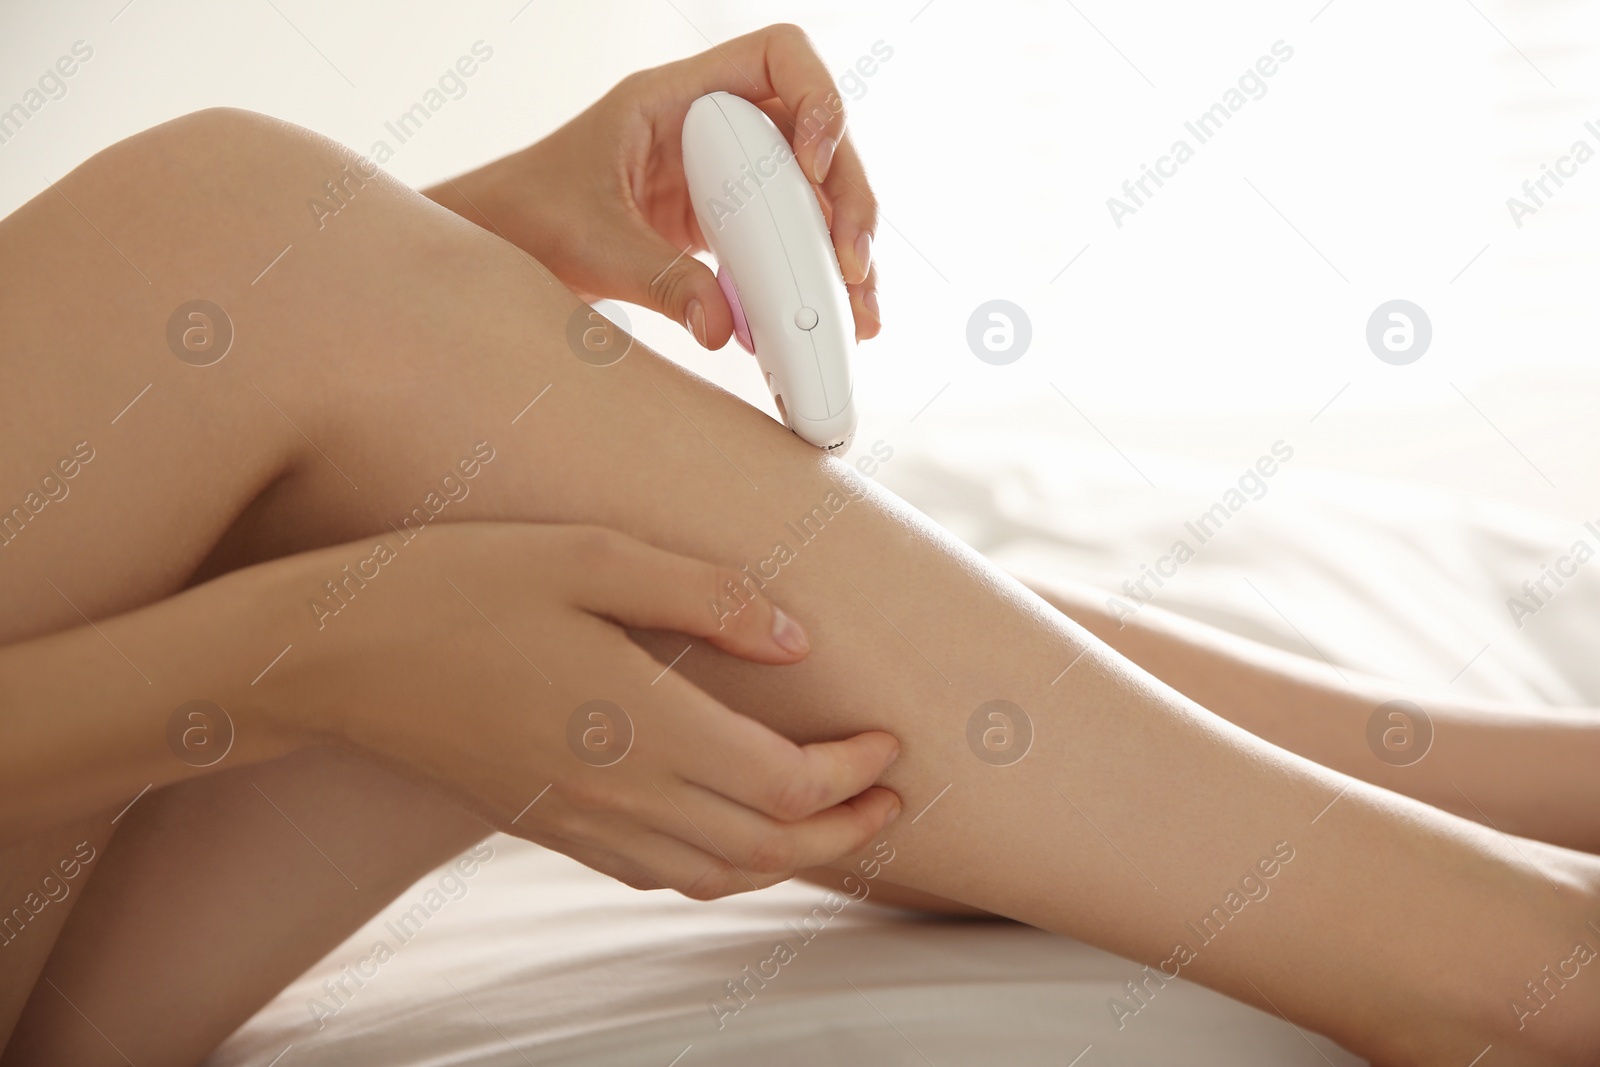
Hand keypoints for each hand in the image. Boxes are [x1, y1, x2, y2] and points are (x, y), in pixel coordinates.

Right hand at [263, 522, 900, 898]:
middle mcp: (620, 790)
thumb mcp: (589, 554)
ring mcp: (582, 819)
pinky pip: (658, 876)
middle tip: (891, 794)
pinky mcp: (551, 825)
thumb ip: (704, 595)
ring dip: (791, 859)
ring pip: (717, 876)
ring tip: (834, 820)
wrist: (333, 656)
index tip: (888, 738)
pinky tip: (734, 833)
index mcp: (642, 723)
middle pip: (767, 847)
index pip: (787, 784)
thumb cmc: (458, 586)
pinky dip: (721, 870)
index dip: (854, 773)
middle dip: (846, 829)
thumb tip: (798, 638)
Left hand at [428, 23, 880, 346]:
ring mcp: (724, 177)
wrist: (504, 248)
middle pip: (816, 138)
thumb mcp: (591, 245)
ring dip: (842, 249)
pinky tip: (834, 323)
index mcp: (675, 98)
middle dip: (847, 198)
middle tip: (853, 265)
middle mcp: (712, 128)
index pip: (777, 56)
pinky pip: (788, 241)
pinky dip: (814, 279)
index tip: (814, 162)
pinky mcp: (727, 227)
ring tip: (860, 312)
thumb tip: (721, 325)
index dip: (816, 97)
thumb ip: (659, 279)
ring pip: (812, 195)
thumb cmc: (529, 217)